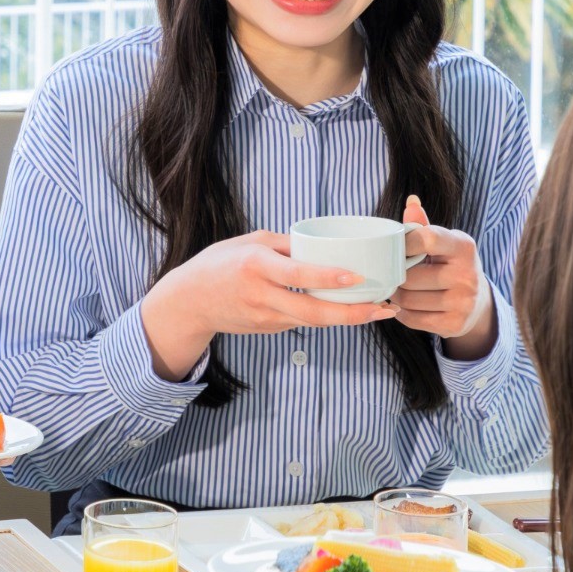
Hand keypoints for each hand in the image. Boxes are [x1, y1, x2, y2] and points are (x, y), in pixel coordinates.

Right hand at [139, 231, 399, 378]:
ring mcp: (265, 317)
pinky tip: (347, 309)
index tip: (357, 276)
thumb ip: (284, 244)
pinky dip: (325, 316)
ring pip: (313, 321)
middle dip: (352, 313)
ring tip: (378, 309)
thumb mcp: (248, 242)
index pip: (296, 274)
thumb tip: (322, 244)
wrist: (188, 303)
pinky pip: (302, 321)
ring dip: (347, 317)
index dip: (327, 278)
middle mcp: (262, 295)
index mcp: (256, 266)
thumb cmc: (219, 264)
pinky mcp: (268, 329)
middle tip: (384, 308)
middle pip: (312, 311)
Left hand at [396, 195, 496, 360]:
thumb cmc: (451, 264)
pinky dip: (403, 313)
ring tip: (398, 289)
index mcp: (463, 246)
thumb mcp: (443, 242)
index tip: (394, 249)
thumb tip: (411, 201)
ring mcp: (463, 302)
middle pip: (410, 276)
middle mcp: (467, 274)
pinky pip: (412, 319)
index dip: (403, 244)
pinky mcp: (455, 324)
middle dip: (396, 276)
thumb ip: (423, 225)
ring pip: (408, 300)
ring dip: (396, 296)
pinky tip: (406, 306)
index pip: (426, 239)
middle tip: (393, 274)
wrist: (477, 301)